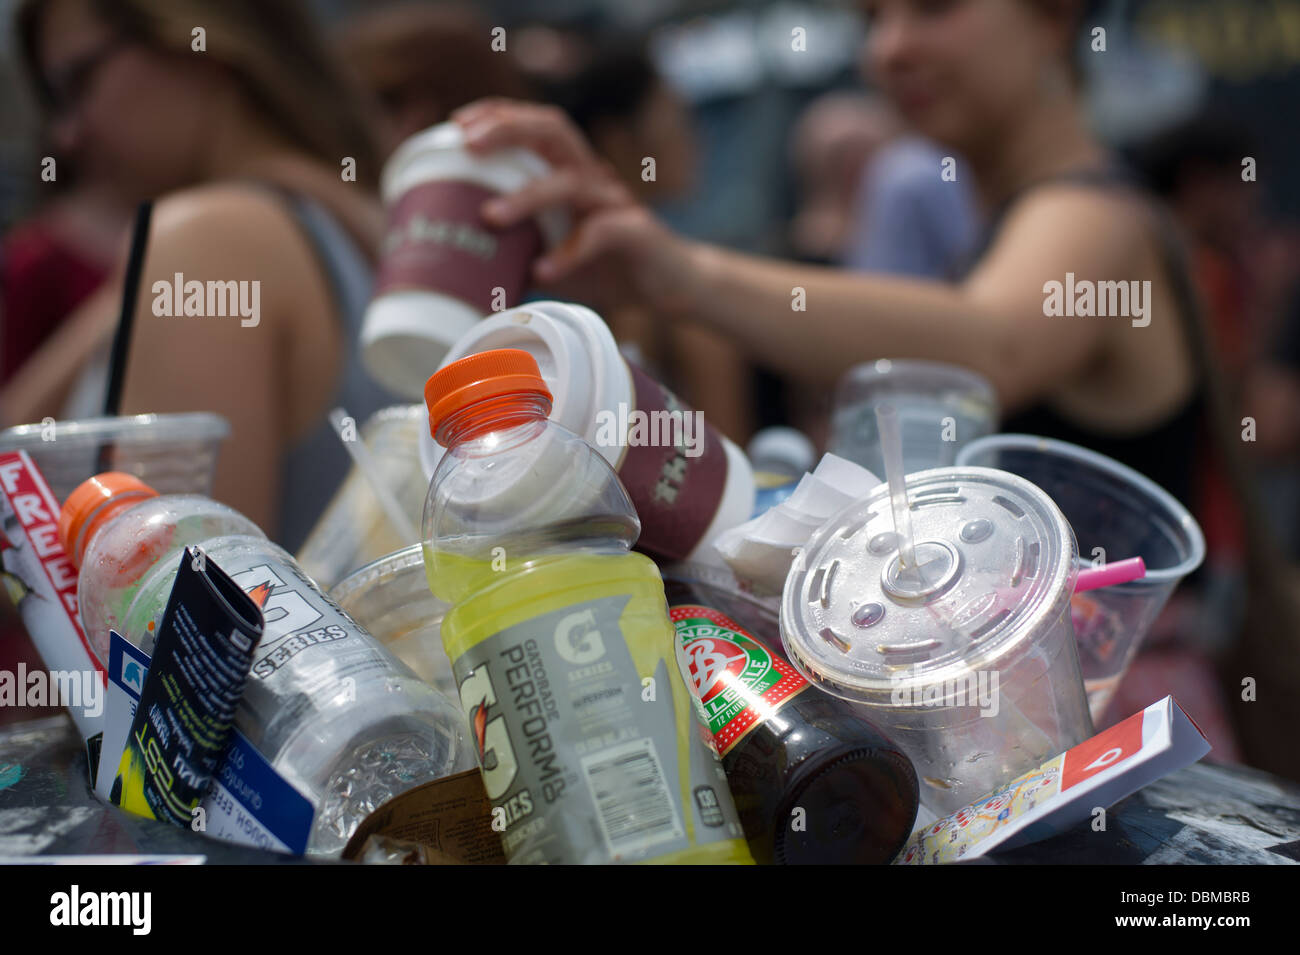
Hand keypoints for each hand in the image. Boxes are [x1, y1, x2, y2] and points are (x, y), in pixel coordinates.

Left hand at [453, 99, 694, 311]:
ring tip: (491, 217)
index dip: (499, 115)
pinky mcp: (637, 233)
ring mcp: (616, 203)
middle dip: (509, 128)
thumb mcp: (555, 258)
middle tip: (470, 143)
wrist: (672, 288)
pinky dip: (569, 252)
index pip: (537, 126)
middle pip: (555, 129)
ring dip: (527, 195)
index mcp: (573, 173)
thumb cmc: (610, 268)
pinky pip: (601, 233)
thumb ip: (519, 254)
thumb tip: (467, 269)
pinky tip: (543, 271)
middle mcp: (594, 178)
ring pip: (571, 182)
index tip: (457, 125)